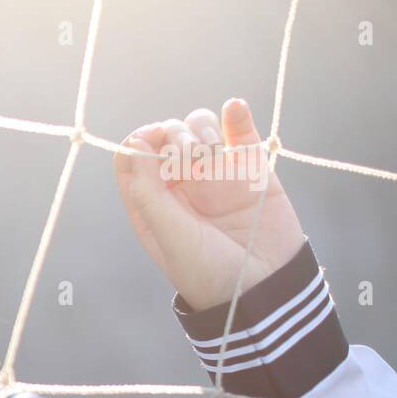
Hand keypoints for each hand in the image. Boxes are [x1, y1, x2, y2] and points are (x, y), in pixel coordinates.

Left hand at [113, 98, 305, 311]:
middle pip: (164, 136)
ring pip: (198, 127)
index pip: (131, 158)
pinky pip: (239, 130)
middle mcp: (180, 185)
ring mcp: (215, 174)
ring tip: (214, 151)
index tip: (151, 142)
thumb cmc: (209, 271)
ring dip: (201, 128)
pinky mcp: (250, 168)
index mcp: (151, 203)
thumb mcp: (169, 236)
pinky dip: (236, 114)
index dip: (138, 142)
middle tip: (190, 157)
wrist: (265, 289)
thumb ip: (148, 192)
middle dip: (173, 136)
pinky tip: (234, 108)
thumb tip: (134, 144)